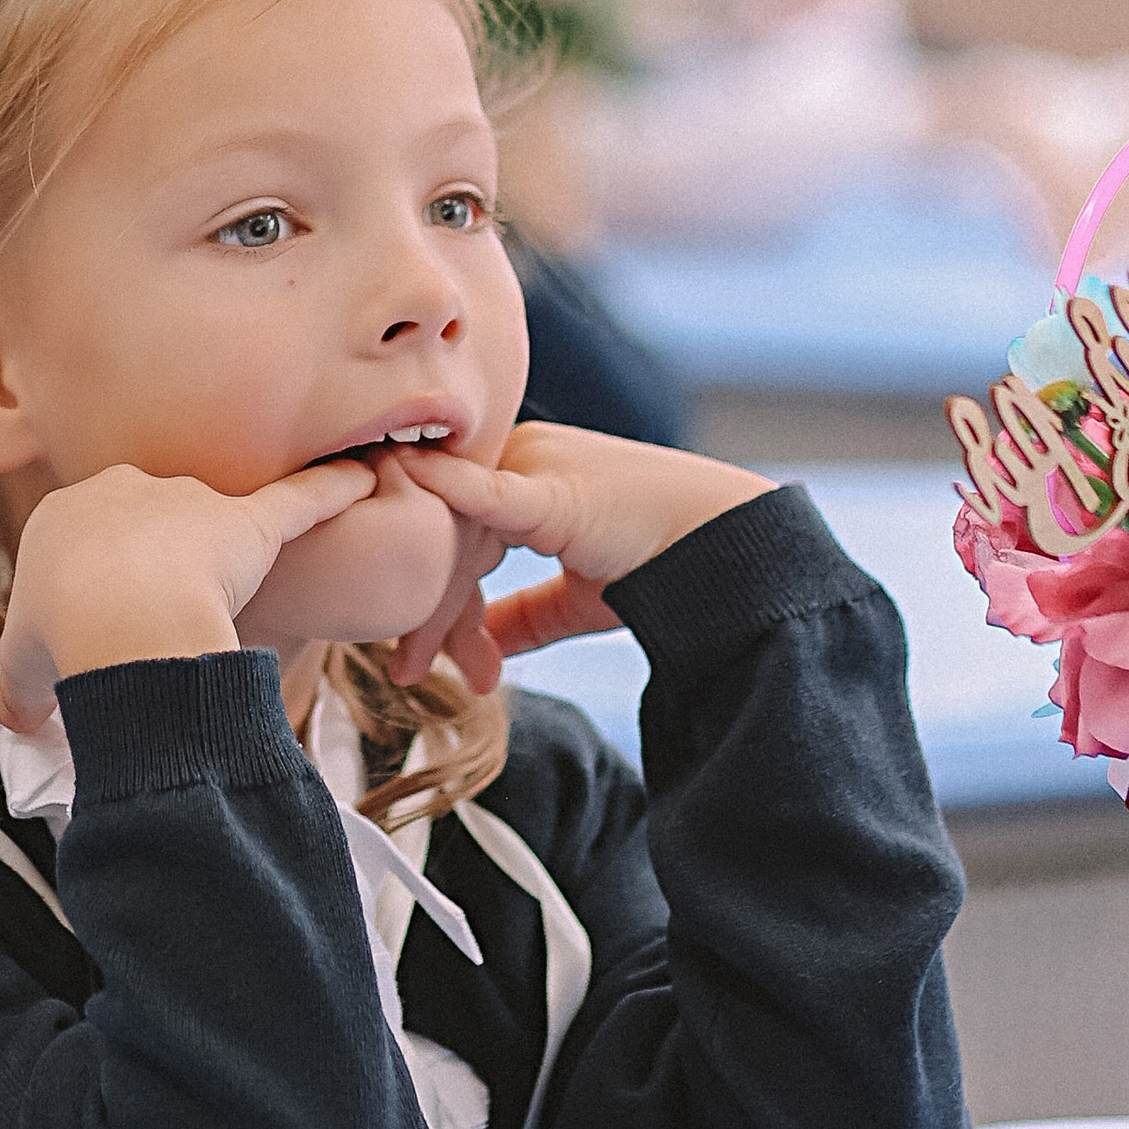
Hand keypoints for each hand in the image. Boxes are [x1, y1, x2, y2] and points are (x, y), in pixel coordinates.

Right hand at [1, 459, 376, 717]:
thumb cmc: (64, 642)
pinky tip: (363, 476)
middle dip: (155, 565)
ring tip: (231, 585)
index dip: (96, 589)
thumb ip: (24, 693)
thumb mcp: (23, 675)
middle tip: (156, 617)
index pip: (88, 542)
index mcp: (64, 516)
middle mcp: (124, 491)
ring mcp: (190, 500)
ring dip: (225, 552)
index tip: (101, 626)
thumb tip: (22, 721)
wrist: (119, 621)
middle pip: (148, 524)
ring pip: (215, 518)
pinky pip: (299, 499)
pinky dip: (332, 489)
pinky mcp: (247, 521)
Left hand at [396, 423, 772, 675]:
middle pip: (447, 530)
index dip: (440, 597)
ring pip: (456, 530)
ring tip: (422, 667)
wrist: (721, 555)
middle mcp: (521, 457)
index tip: (422, 660)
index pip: (457, 529)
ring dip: (438, 606)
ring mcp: (532, 464)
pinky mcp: (547, 486)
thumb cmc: (660, 566)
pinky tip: (406, 493)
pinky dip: (443, 493)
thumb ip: (523, 616)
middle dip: (428, 607)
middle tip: (406, 671)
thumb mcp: (576, 598)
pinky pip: (482, 494)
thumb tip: (480, 645)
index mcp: (525, 473)